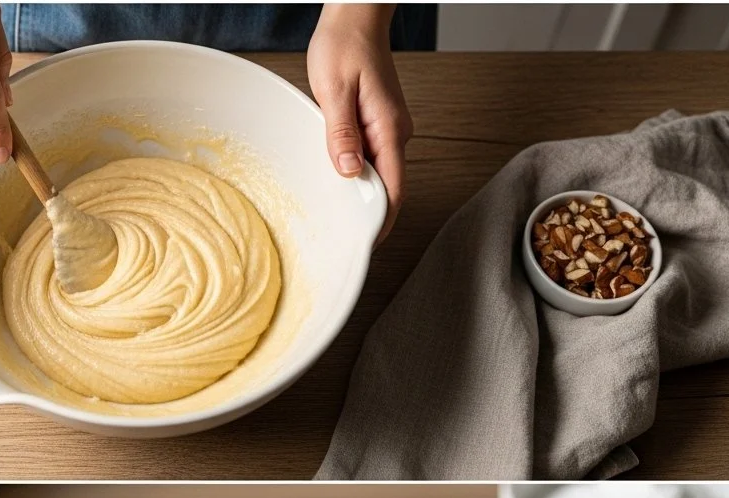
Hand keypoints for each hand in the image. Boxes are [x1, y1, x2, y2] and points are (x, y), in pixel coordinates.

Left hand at [308, 4, 412, 241]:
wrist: (356, 16)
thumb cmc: (344, 45)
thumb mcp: (334, 89)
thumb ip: (341, 133)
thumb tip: (349, 171)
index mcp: (389, 129)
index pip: (393, 189)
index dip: (381, 221)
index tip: (365, 244)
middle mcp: (395, 132)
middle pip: (387, 186)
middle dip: (367, 214)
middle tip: (340, 238)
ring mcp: (389, 128)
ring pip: (377, 172)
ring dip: (358, 192)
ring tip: (333, 214)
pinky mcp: (378, 122)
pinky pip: (370, 156)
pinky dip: (355, 171)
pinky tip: (335, 177)